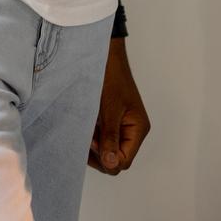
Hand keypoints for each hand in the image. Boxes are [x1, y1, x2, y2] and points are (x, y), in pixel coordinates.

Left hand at [89, 37, 149, 174]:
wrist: (105, 56)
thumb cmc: (110, 78)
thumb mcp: (109, 110)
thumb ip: (110, 138)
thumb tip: (111, 165)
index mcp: (138, 129)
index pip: (124, 161)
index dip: (106, 159)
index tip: (91, 143)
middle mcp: (132, 131)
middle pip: (116, 158)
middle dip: (99, 154)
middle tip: (85, 138)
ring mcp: (121, 126)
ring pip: (107, 149)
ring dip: (93, 145)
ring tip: (82, 130)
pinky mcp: (111, 120)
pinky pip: (102, 137)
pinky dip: (92, 136)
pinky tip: (83, 126)